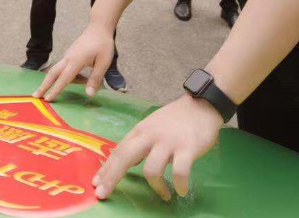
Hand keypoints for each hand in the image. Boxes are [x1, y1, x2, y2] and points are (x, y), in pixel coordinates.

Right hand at [33, 21, 113, 100]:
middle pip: (52, 73)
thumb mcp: (104, 63)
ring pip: (57, 70)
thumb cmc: (103, 44)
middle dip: (43, 85)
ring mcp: (68, 55)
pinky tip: (73, 79)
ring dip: (52, 81)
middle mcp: (68, 58)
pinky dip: (62, 75)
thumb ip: (96, 79)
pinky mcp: (70, 54)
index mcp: (76, 61)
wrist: (99, 27)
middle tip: (35, 96)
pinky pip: (63, 67)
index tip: (47, 99)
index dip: (56, 90)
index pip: (64, 78)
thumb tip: (89, 94)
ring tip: (51, 90)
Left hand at [93, 95, 221, 200]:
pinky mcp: (187, 148)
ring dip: (156, 187)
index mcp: (140, 131)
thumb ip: (140, 144)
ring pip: (151, 169)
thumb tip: (128, 163)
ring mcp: (168, 142)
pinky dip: (180, 184)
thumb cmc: (175, 119)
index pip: (119, 151)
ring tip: (164, 194)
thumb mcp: (151, 127)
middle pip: (125, 157)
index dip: (106, 168)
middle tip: (103, 194)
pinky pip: (180, 172)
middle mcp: (150, 136)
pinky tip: (181, 190)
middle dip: (112, 177)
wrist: (202, 105)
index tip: (96, 183)